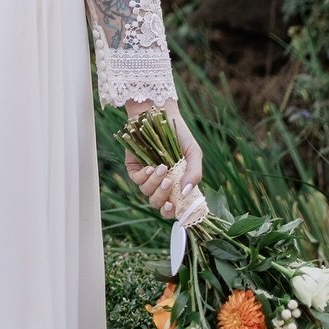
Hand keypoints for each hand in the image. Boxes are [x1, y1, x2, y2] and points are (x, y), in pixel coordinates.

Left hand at [125, 103, 203, 218]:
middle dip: (163, 199)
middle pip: (158, 204)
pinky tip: (152, 166)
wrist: (160, 115)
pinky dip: (145, 176)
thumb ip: (194, 173)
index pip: (174, 207)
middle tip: (169, 183)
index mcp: (177, 184)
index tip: (176, 208)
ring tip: (163, 168)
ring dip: (155, 184)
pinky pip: (137, 180)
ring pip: (147, 193)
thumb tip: (187, 193)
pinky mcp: (134, 167)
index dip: (174, 213)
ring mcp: (147, 175)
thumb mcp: (193, 153)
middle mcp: (161, 183)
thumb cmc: (179, 135)